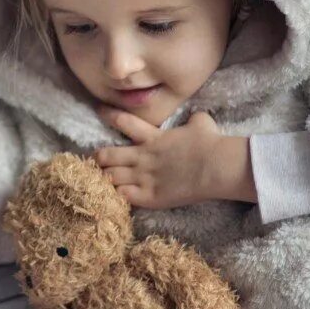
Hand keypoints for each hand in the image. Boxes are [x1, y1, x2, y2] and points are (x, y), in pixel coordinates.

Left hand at [94, 108, 255, 208]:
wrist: (214, 166)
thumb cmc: (209, 143)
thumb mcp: (201, 124)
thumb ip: (195, 120)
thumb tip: (198, 117)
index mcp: (153, 138)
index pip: (125, 122)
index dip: (109, 115)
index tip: (99, 110)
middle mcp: (143, 156)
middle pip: (108, 156)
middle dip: (99, 159)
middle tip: (95, 161)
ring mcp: (144, 177)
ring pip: (111, 177)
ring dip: (104, 179)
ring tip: (98, 182)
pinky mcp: (150, 196)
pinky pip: (123, 196)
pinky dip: (116, 196)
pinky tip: (112, 197)